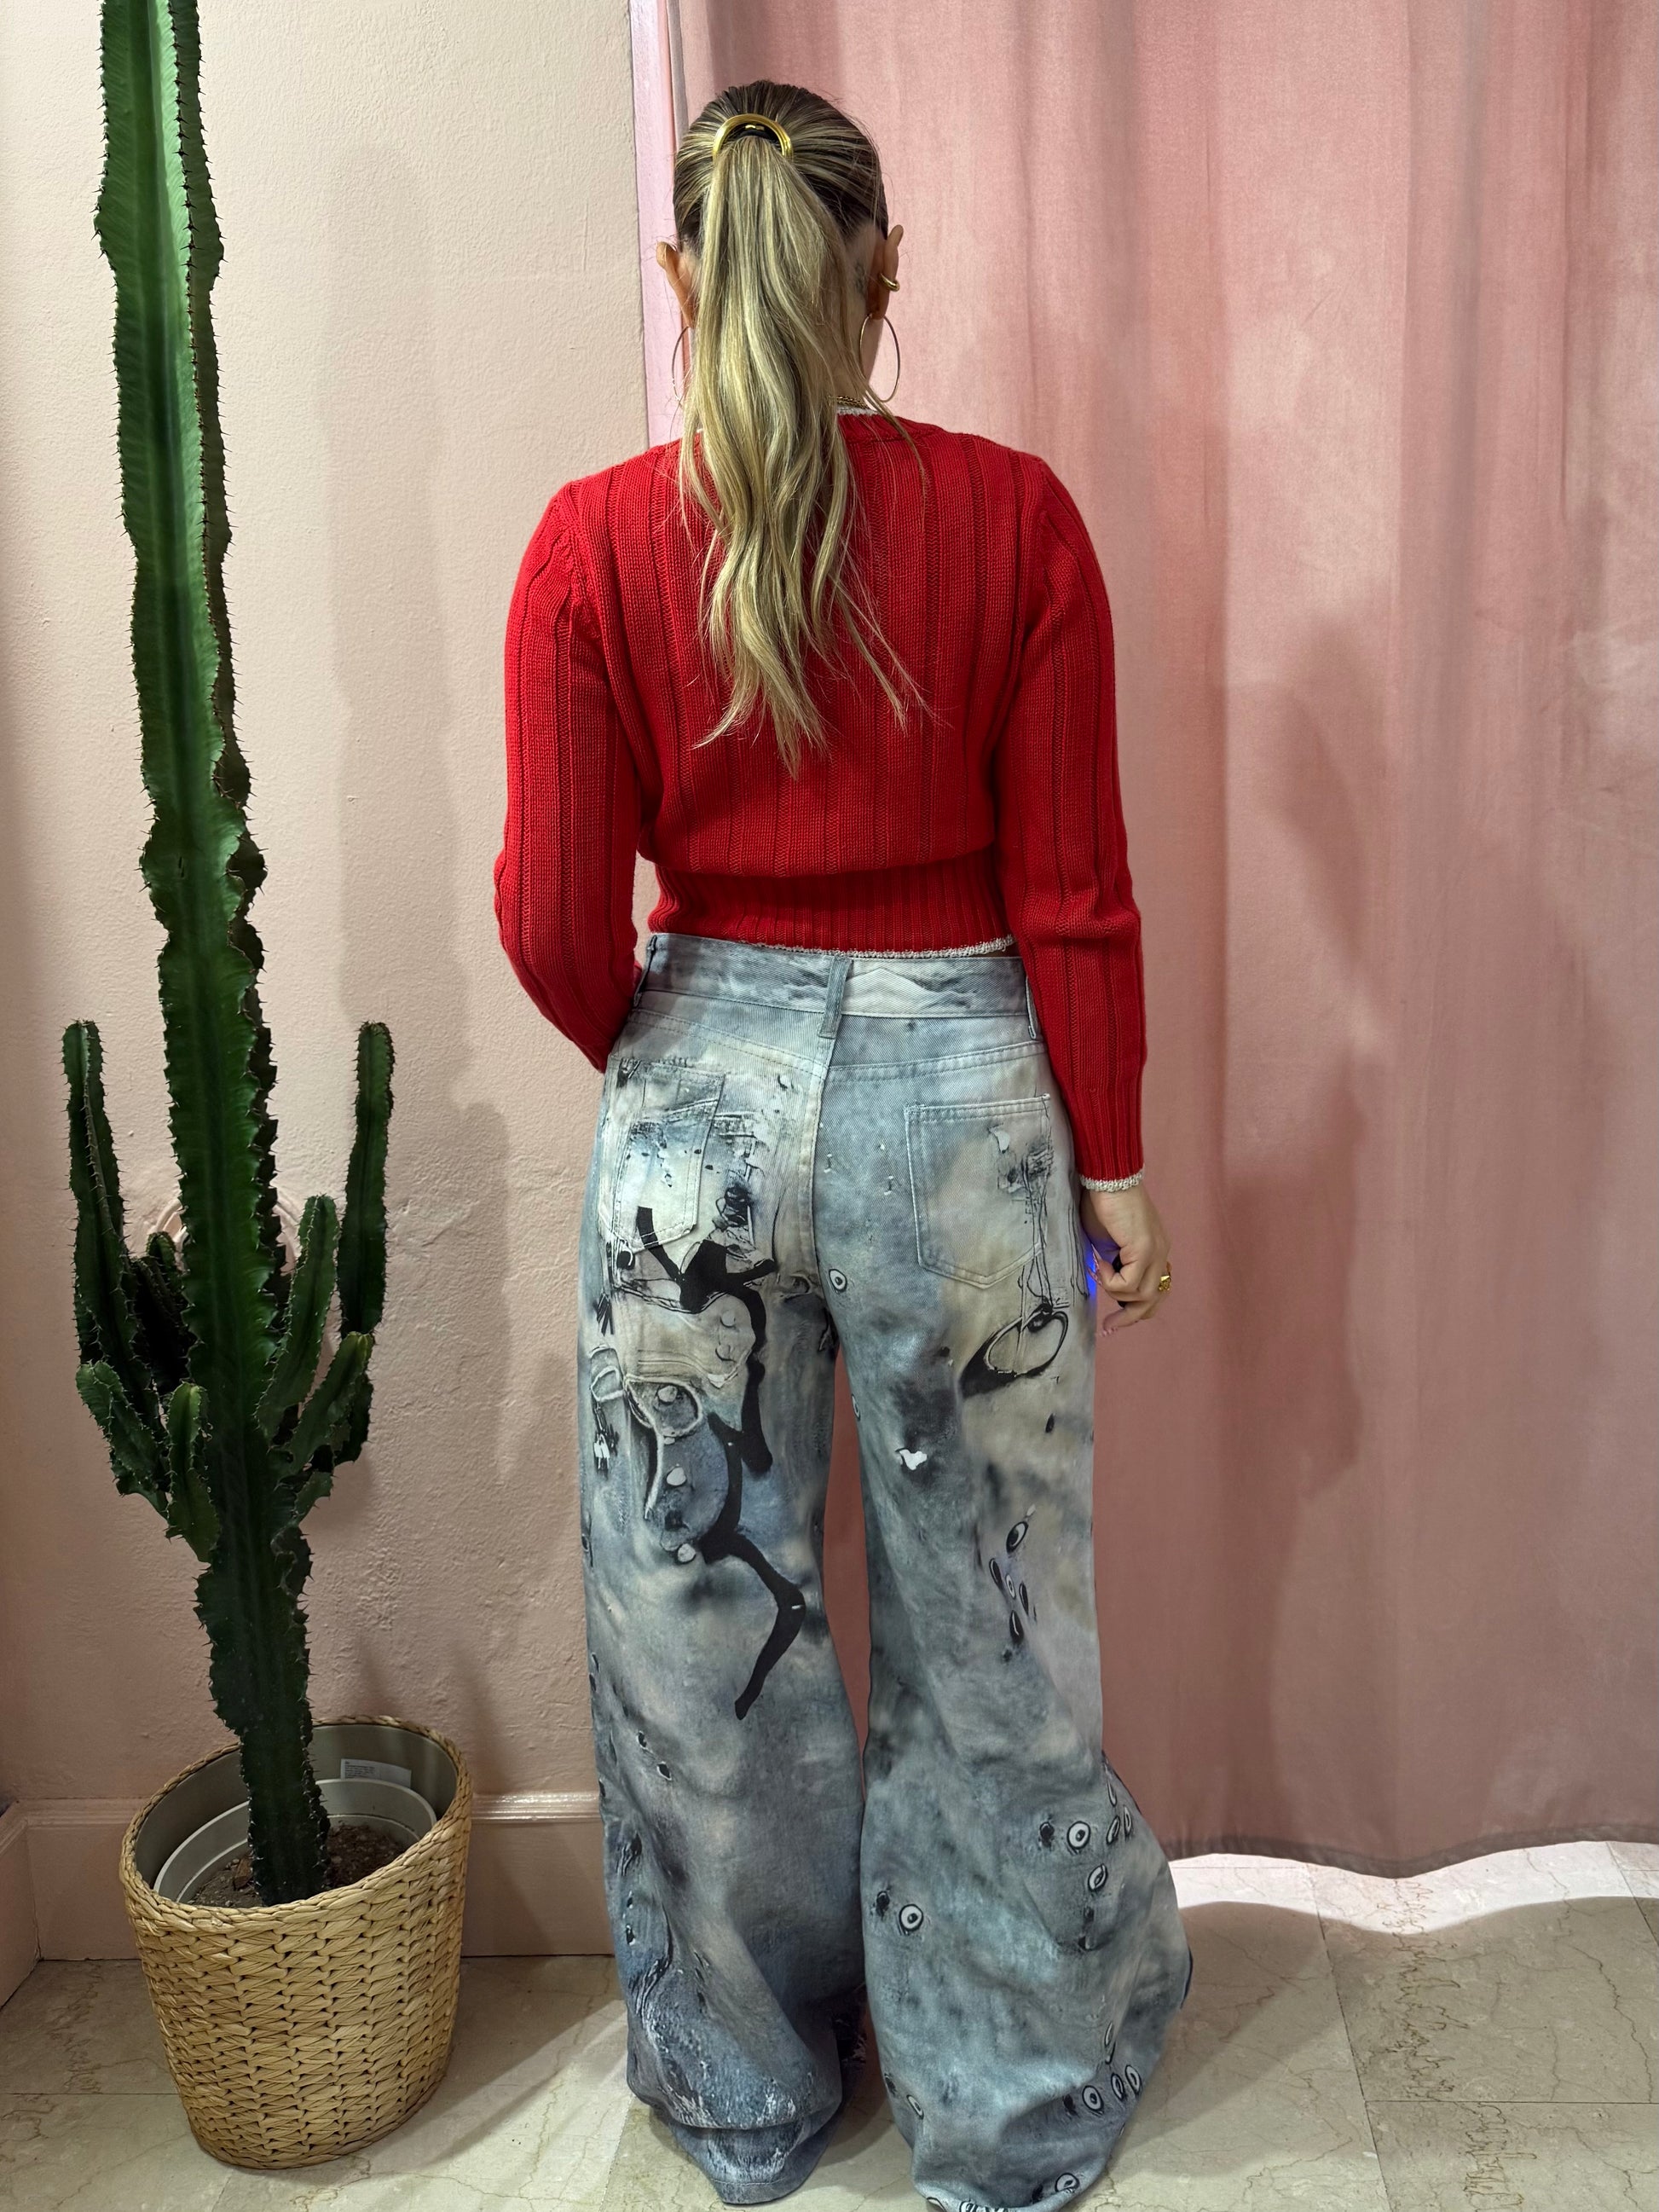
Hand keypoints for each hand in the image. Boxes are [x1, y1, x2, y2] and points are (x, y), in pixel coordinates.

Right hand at [1080, 1181, 1171, 1333]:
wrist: (1107, 1178)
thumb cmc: (1102, 1203)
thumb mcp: (1106, 1242)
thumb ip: (1112, 1262)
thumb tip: (1105, 1281)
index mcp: (1155, 1251)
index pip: (1155, 1290)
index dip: (1138, 1309)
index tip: (1114, 1320)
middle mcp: (1161, 1253)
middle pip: (1154, 1300)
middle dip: (1130, 1317)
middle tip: (1108, 1326)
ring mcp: (1155, 1251)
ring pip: (1142, 1296)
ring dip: (1114, 1291)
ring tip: (1098, 1270)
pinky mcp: (1144, 1249)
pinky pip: (1129, 1283)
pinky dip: (1111, 1280)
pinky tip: (1100, 1262)